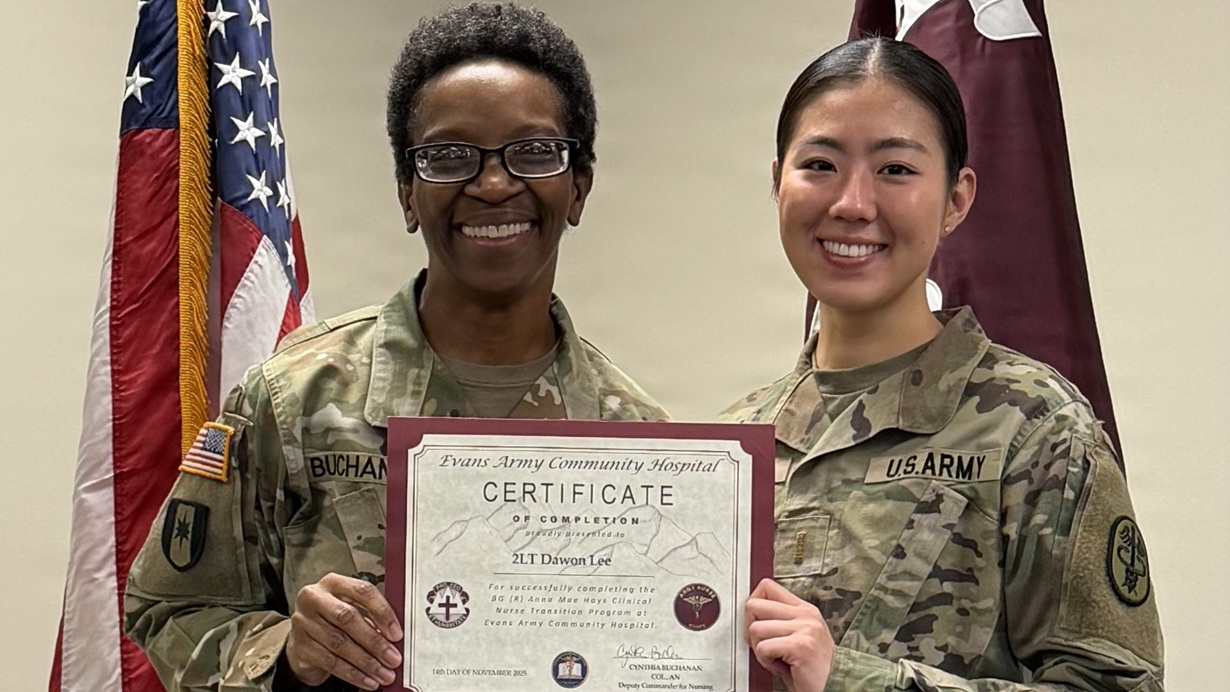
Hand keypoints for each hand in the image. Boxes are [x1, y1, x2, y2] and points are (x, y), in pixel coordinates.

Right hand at [285, 573, 403, 689]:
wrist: (303, 638)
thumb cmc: (333, 620)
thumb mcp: (352, 609)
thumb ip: (371, 617)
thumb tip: (394, 639)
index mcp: (333, 583)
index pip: (362, 591)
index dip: (382, 612)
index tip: (396, 633)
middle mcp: (314, 598)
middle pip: (348, 618)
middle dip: (375, 641)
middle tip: (393, 658)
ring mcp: (303, 622)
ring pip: (339, 643)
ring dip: (366, 662)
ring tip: (383, 673)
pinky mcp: (299, 646)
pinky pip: (330, 662)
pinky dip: (352, 673)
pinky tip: (367, 680)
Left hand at [745, 578, 833, 691]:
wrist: (835, 685)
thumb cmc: (814, 668)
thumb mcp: (800, 636)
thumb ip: (780, 620)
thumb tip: (750, 613)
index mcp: (804, 609)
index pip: (767, 586)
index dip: (754, 604)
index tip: (756, 622)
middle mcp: (805, 615)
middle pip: (754, 605)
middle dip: (751, 628)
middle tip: (764, 645)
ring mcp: (804, 629)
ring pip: (755, 628)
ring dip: (759, 649)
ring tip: (775, 658)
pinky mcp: (799, 646)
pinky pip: (763, 647)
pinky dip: (765, 661)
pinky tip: (780, 666)